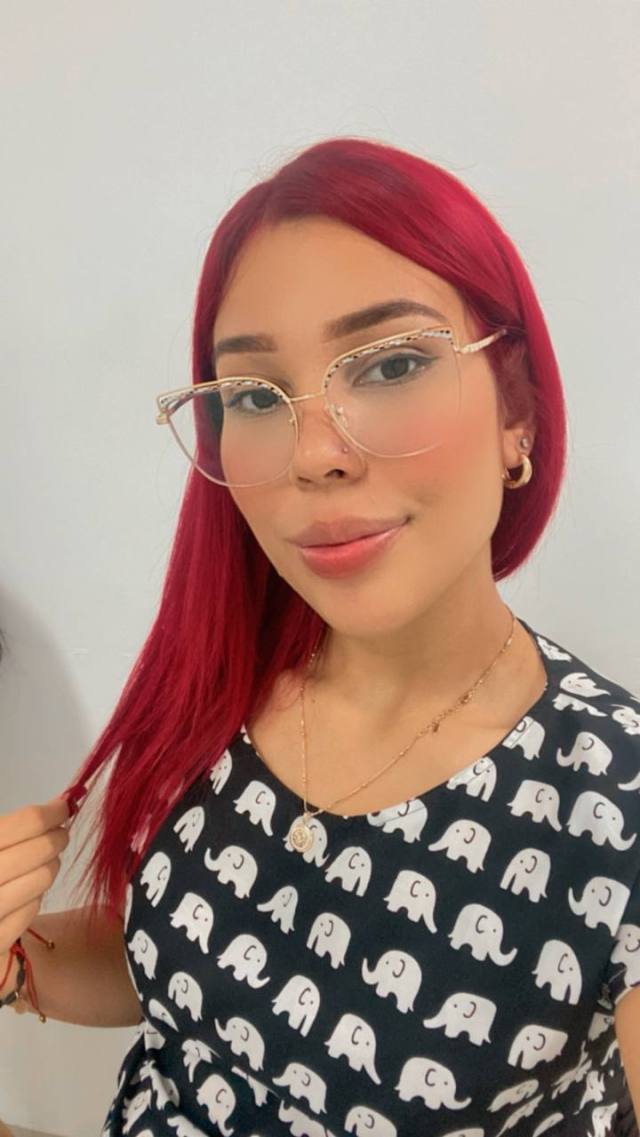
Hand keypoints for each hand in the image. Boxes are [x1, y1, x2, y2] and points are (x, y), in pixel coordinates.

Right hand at [0, 796, 69, 988]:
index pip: (28, 821)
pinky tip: (26, 892)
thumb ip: (15, 826)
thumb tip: (60, 805)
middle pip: (41, 848)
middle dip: (57, 838)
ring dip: (50, 867)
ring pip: (42, 877)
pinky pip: (32, 909)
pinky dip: (34, 897)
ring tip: (43, 863)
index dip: (54, 812)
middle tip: (59, 835)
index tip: (65, 807)